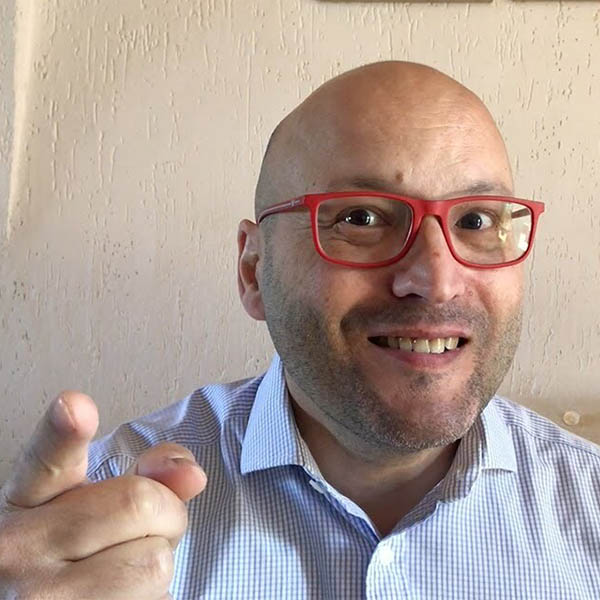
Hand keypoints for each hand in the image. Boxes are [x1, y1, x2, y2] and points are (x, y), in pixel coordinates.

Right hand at [0, 391, 206, 598]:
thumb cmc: (71, 556)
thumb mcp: (90, 507)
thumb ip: (145, 476)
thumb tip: (192, 473)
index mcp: (27, 501)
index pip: (49, 459)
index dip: (66, 431)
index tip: (76, 406)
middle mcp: (20, 548)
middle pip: (140, 503)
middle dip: (165, 515)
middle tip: (140, 530)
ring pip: (154, 562)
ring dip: (156, 564)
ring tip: (122, 571)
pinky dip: (153, 599)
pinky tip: (119, 599)